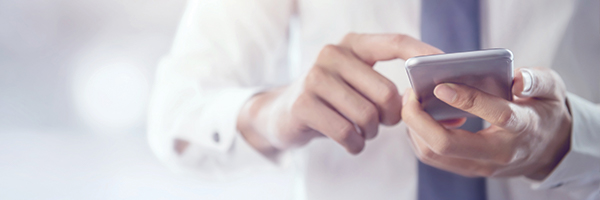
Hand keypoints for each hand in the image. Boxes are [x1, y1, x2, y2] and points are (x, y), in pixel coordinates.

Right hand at [237, 33, 441, 156]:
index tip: (443, 66)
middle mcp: (332, 54)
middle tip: (384, 123)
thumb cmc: (332, 100)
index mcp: (352, 44)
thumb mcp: (356, 83)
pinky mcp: (303, 104)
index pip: (394, 42)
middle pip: (386, 92)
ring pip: (367, 115)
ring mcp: (315, 77)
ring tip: (363, 131)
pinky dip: (355, 144)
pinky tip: (351, 142)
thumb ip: (386, 85)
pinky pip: (346, 132)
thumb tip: (434, 101)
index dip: (421, 54)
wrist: (283, 114)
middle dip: (392, 117)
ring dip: (371, 133)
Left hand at [402, 67, 571, 179]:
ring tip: (412, 101)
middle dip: (419, 119)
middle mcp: (499, 152)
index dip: (467, 100)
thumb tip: (517, 79)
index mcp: (524, 127)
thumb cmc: (544, 111)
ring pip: (433, 154)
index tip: (441, 85)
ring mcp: (480, 165)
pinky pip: (433, 156)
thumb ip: (537, 81)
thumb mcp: (551, 89)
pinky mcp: (467, 168)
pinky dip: (419, 135)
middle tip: (410, 93)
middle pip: (447, 145)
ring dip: (414, 127)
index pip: (496, 115)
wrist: (549, 149)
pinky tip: (420, 115)